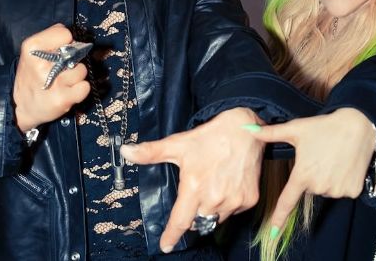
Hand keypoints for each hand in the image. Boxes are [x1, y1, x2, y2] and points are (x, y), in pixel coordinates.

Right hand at [13, 24, 90, 131]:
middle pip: (76, 52)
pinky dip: (80, 89)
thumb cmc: (31, 75)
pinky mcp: (62, 99)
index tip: (57, 52)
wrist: (19, 106)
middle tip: (58, 70)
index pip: (65, 34)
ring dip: (75, 76)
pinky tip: (68, 92)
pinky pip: (85, 87)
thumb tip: (73, 36)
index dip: (65, 43)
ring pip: (82, 70)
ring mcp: (53, 83)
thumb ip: (52, 38)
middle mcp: (42, 65)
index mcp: (33, 47)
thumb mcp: (32, 51)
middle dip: (71, 60)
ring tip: (62, 82)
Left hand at [120, 107, 264, 252]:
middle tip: (195, 193)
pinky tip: (227, 185)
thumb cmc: (210, 137)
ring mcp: (234, 200)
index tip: (165, 245)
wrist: (245, 129)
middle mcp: (214, 198)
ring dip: (210, 210)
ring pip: (216, 218)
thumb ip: (151, 152)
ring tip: (212, 186)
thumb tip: (126, 151)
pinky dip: (228, 204)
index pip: (180, 221)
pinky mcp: (249, 200)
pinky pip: (233, 212)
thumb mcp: (178, 144)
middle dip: (192, 214)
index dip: (171, 236)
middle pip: (198, 221)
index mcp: (194, 186)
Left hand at [247, 108, 375, 231]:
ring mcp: (337, 191)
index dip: (279, 218)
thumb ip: (271, 133)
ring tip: (332, 157)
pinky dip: (341, 180)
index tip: (272, 233)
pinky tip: (344, 164)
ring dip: (325, 178)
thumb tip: (247, 129)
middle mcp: (319, 187)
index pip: (287, 201)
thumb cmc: (323, 127)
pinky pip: (341, 190)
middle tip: (318, 156)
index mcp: (303, 175)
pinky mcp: (352, 191)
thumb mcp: (296, 129)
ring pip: (324, 190)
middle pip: (308, 188)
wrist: (357, 126)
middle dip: (310, 175)